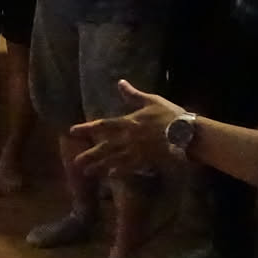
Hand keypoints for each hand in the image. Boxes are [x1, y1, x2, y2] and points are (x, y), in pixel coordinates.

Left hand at [69, 80, 185, 176]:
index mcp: (128, 122)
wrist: (186, 133)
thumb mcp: (151, 100)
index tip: (72, 131)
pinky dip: (118, 172)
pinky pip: (128, 168)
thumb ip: (133, 94)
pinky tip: (110, 175)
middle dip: (90, 154)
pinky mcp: (145, 161)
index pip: (102, 125)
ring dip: (99, 166)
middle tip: (75, 162)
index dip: (86, 128)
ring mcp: (136, 151)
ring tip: (87, 172)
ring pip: (113, 160)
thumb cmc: (170, 115)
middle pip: (104, 147)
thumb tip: (120, 82)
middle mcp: (128, 138)